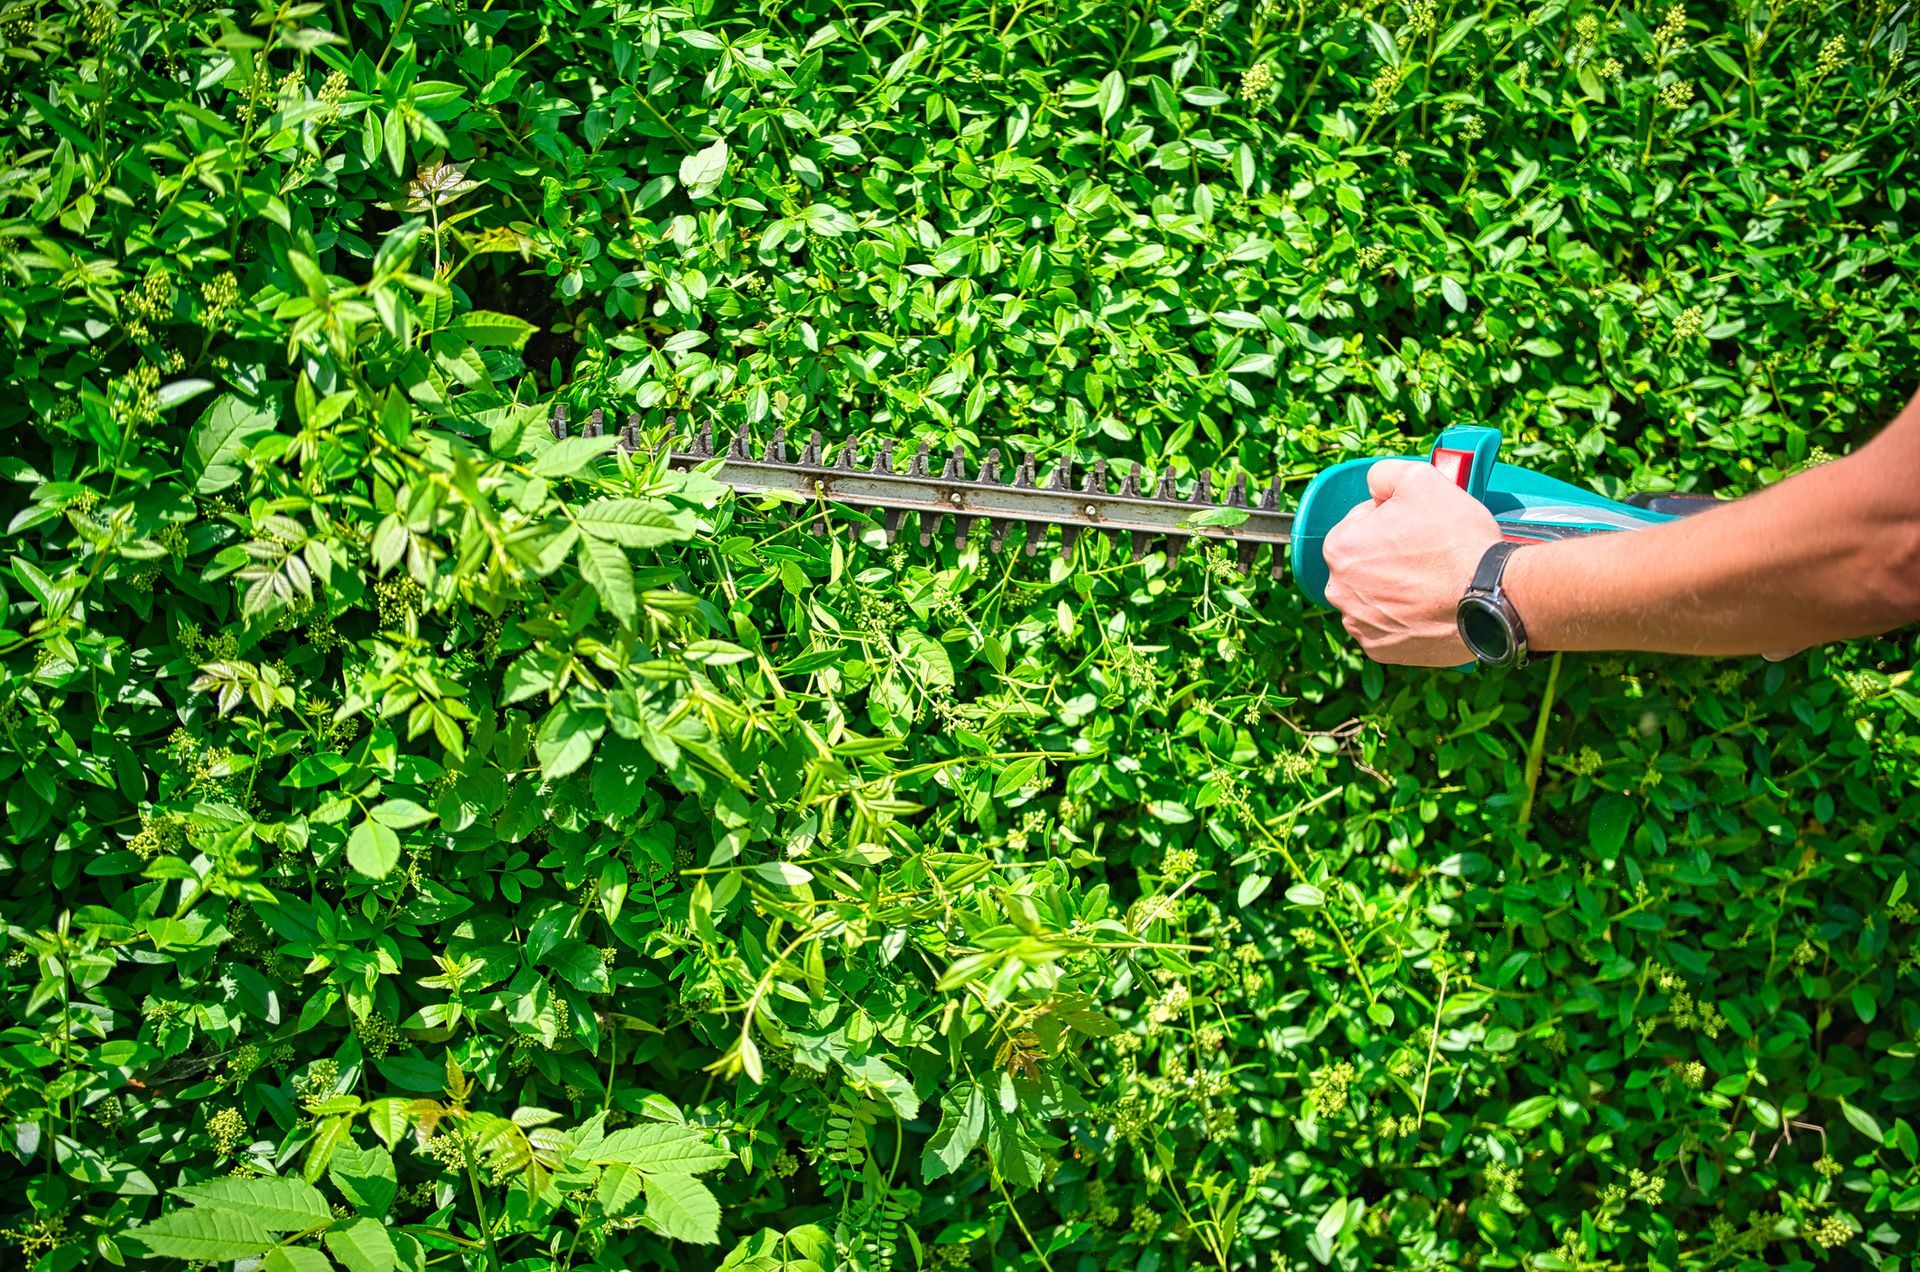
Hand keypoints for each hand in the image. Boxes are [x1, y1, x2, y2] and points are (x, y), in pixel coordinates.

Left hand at [1322, 460, 1502, 665]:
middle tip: (1429, 552)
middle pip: (1365, 560)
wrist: (1491, 596)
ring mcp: (1359, 625)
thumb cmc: (1455, 539)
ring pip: (1374, 594)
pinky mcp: (1381, 651)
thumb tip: (1374, 485)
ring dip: (1395, 586)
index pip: (1361, 522)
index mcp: (1339, 548)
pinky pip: (1387, 626)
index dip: (1393, 518)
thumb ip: (1385, 474)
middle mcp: (1339, 591)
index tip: (1419, 526)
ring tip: (1431, 580)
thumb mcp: (1420, 478)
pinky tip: (1428, 606)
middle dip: (1390, 553)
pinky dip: (1404, 616)